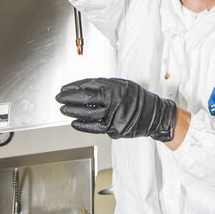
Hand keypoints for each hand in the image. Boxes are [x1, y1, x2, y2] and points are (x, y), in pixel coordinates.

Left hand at [56, 78, 176, 141]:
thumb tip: (86, 87)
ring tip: (64, 109)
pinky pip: (94, 127)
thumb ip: (106, 86)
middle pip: (85, 98)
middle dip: (69, 98)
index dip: (75, 87)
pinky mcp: (114, 128)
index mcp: (114, 88)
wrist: (154, 115)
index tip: (65, 88)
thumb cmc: (138, 99)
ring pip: (88, 113)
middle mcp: (113, 101)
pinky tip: (75, 123)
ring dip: (73, 111)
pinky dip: (83, 125)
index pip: (89, 86)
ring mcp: (113, 115)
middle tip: (59, 98)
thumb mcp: (123, 85)